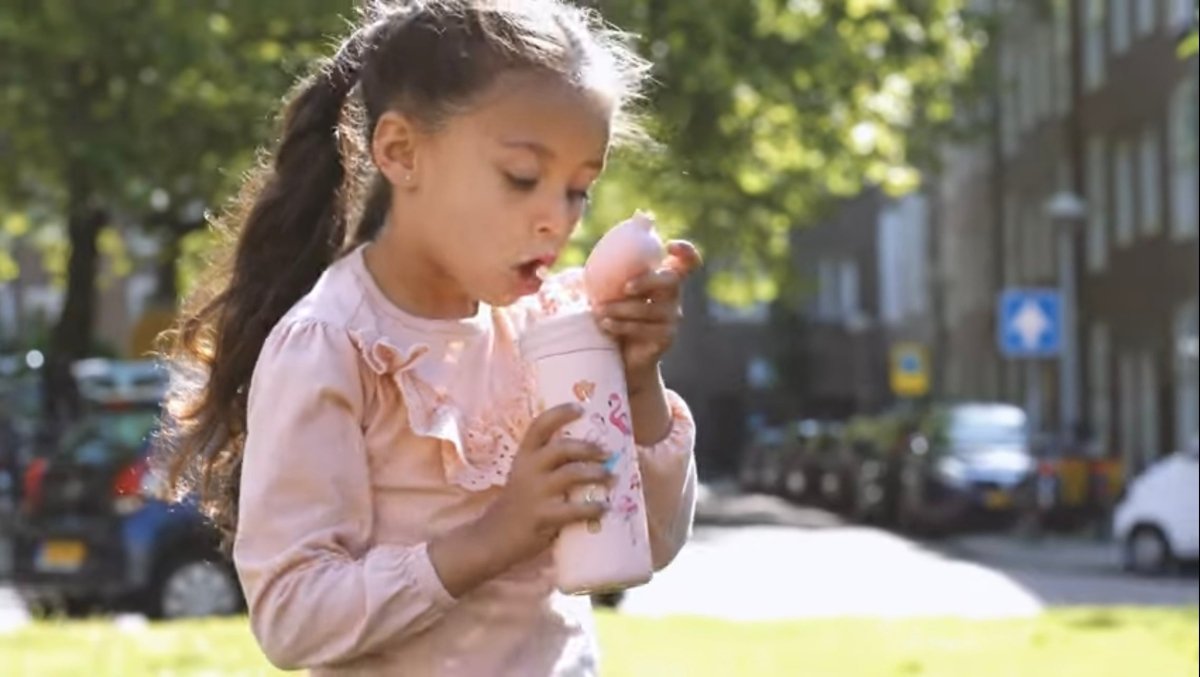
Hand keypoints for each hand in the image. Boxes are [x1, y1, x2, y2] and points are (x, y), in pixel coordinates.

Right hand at [480, 403, 612, 566]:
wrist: (492, 538)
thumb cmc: (518, 505)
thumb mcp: (526, 477)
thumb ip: (549, 466)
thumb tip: (591, 456)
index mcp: (524, 457)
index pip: (539, 426)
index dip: (560, 413)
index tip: (580, 407)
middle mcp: (528, 470)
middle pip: (561, 448)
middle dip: (588, 447)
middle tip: (607, 452)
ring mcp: (535, 493)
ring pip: (571, 474)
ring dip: (596, 473)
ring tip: (611, 477)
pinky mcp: (542, 517)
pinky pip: (574, 509)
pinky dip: (593, 508)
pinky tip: (604, 508)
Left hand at [593, 240, 701, 385]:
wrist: (625, 357)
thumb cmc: (618, 315)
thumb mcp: (617, 291)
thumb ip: (616, 271)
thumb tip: (604, 249)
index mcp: (665, 280)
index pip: (687, 262)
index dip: (686, 252)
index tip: (670, 246)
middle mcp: (674, 297)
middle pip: (671, 280)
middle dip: (647, 281)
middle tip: (625, 287)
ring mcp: (672, 318)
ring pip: (648, 308)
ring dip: (620, 308)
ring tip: (598, 310)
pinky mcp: (666, 338)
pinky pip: (641, 328)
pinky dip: (619, 325)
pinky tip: (604, 324)